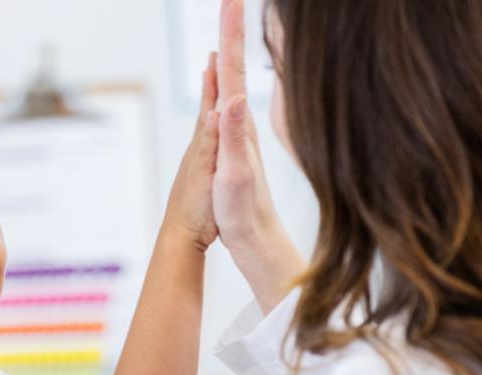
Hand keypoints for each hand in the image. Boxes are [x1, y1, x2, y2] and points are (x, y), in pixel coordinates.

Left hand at [163, 54, 219, 251]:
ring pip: (209, 113)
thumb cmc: (198, 212)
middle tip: (221, 35)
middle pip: (212, 95)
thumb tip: (221, 104)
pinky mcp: (203, 170)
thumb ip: (218, 138)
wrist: (180, 239)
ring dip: (214, 88)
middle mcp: (202, 142)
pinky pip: (209, 134)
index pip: (218, 89)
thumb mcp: (213, 173)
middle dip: (220, 65)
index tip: (226, 24)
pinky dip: (213, 117)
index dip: (224, 58)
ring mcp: (201, 156)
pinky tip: (212, 120)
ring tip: (215, 66)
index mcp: (207, 138)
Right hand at [213, 0, 279, 252]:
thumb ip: (233, 137)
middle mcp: (242, 123)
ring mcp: (241, 133)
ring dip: (229, 54)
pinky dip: (224, 85)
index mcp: (239, 124)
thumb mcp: (234, 174)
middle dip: (232, 30)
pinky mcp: (238, 145)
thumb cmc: (243, 211)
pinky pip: (230, 104)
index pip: (232, 70)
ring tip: (226, 29)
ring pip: (233, 84)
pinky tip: (225, 84)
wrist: (256, 237)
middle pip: (234, 67)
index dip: (231, 33)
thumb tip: (231, 99)